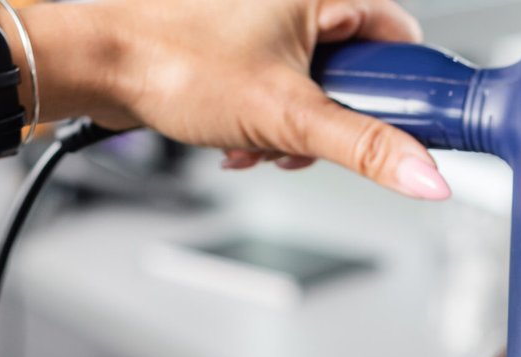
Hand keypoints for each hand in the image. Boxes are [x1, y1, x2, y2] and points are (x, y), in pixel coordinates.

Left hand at [28, 0, 450, 199]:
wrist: (96, 67)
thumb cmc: (170, 61)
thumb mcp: (288, 116)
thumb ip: (365, 149)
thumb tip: (425, 175)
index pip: (398, 36)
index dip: (402, 88)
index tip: (398, 125)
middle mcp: (292, 1)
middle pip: (354, 74)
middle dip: (331, 123)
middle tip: (305, 140)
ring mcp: (262, 23)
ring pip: (313, 90)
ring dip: (293, 133)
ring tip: (262, 141)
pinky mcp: (236, 48)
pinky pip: (275, 93)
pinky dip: (263, 124)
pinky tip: (239, 138)